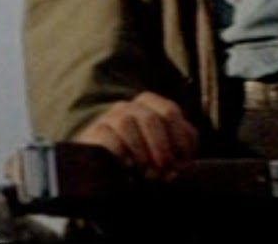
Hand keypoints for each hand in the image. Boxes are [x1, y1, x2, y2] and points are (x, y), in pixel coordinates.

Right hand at [74, 91, 198, 178]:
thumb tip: (184, 162)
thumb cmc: (143, 156)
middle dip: (161, 147)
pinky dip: (120, 152)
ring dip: (141, 151)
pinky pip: (107, 136)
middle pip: (150, 119)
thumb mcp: (166, 149)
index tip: (183, 161)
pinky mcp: (93, 133)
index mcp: (150, 104)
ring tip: (148, 172)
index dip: (180, 138)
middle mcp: (129, 106)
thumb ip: (181, 149)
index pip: (170, 111)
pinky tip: (129, 167)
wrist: (103, 166)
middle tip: (165, 170)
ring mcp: (109, 117)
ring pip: (126, 123)